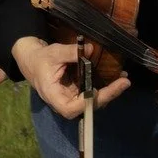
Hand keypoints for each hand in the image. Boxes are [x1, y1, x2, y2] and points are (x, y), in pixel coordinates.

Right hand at [10, 36, 130, 118]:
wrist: (34, 61)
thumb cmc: (41, 59)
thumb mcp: (53, 53)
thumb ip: (70, 52)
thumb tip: (91, 49)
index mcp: (53, 95)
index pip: (69, 109)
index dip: (84, 103)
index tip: (96, 91)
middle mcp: (64, 101)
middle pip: (86, 107)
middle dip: (106, 96)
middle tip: (123, 83)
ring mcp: (72, 99)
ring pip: (92, 102)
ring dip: (110, 93)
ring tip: (123, 80)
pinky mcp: (78, 93)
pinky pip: (93, 94)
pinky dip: (106, 88)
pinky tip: (118, 78)